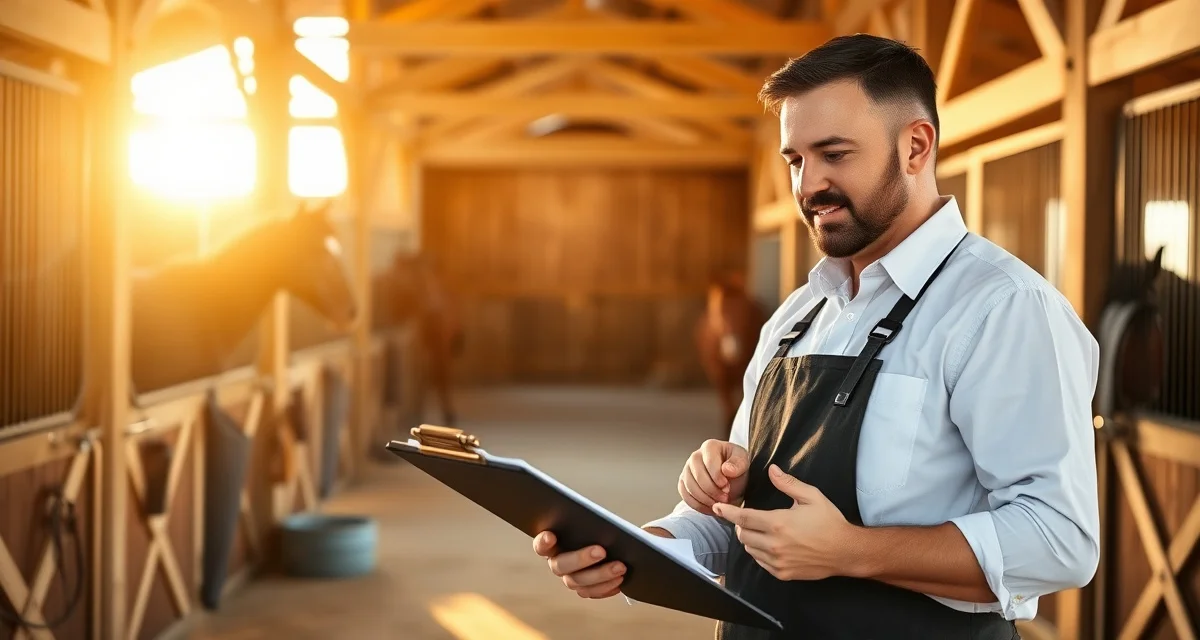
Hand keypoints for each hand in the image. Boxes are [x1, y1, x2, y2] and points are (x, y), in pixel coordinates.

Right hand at [532, 531, 626, 598]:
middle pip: (561, 565)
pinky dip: (607, 587)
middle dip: (581, 558)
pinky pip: (592, 592)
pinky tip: (620, 580)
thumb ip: (587, 523)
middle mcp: (557, 564)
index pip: (540, 544)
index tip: (551, 536)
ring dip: (600, 575)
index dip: (543, 541)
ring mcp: (570, 578)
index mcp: (552, 544)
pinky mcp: (584, 589)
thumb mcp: (590, 523)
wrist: (610, 545)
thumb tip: (598, 524)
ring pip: (579, 582)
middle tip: (602, 551)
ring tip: (620, 567)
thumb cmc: (595, 528)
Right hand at [679, 439, 749, 515]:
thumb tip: (726, 470)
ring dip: (705, 499)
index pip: (709, 461)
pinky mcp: (684, 483)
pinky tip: (710, 508)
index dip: (717, 476)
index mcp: (710, 446)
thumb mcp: (744, 463)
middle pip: (697, 475)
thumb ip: (738, 464)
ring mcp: (687, 470)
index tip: (727, 487)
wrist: (733, 481)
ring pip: (690, 487)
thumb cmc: (737, 468)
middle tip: (724, 498)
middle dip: (711, 490)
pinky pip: (685, 496)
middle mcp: (695, 456)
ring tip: (719, 504)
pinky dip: (697, 505)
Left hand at [713, 464, 853, 580]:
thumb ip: (788, 483)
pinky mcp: (782, 573)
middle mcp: (775, 544)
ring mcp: (778, 561)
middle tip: (748, 517)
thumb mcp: (811, 496)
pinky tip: (768, 544)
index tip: (716, 507)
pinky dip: (758, 552)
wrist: (846, 551)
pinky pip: (760, 562)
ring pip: (749, 549)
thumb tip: (772, 469)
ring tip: (760, 530)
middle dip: (740, 524)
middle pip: (742, 534)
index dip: (727, 512)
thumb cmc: (829, 521)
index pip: (743, 517)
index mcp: (778, 523)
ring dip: (749, 539)